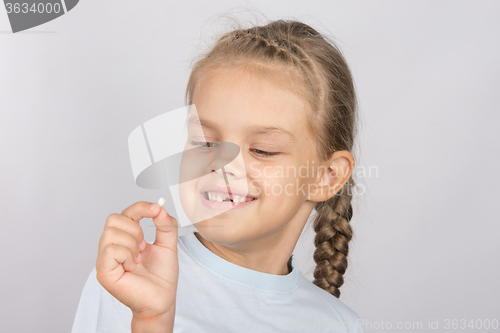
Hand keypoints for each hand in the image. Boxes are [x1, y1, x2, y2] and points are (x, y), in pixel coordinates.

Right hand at [96, 201, 178, 322]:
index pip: (125, 213)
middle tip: (144, 246)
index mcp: (125, 238)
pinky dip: (126, 255)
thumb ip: (166, 225)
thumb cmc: (162, 276)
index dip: (139, 208)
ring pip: (111, 233)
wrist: (162, 300)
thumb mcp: (168, 245)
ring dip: (132, 244)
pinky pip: (110, 250)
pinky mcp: (104, 271)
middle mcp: (112, 246)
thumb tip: (159, 208)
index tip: (155, 210)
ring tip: (138, 259)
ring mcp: (105, 260)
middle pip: (113, 219)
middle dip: (135, 229)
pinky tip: (132, 266)